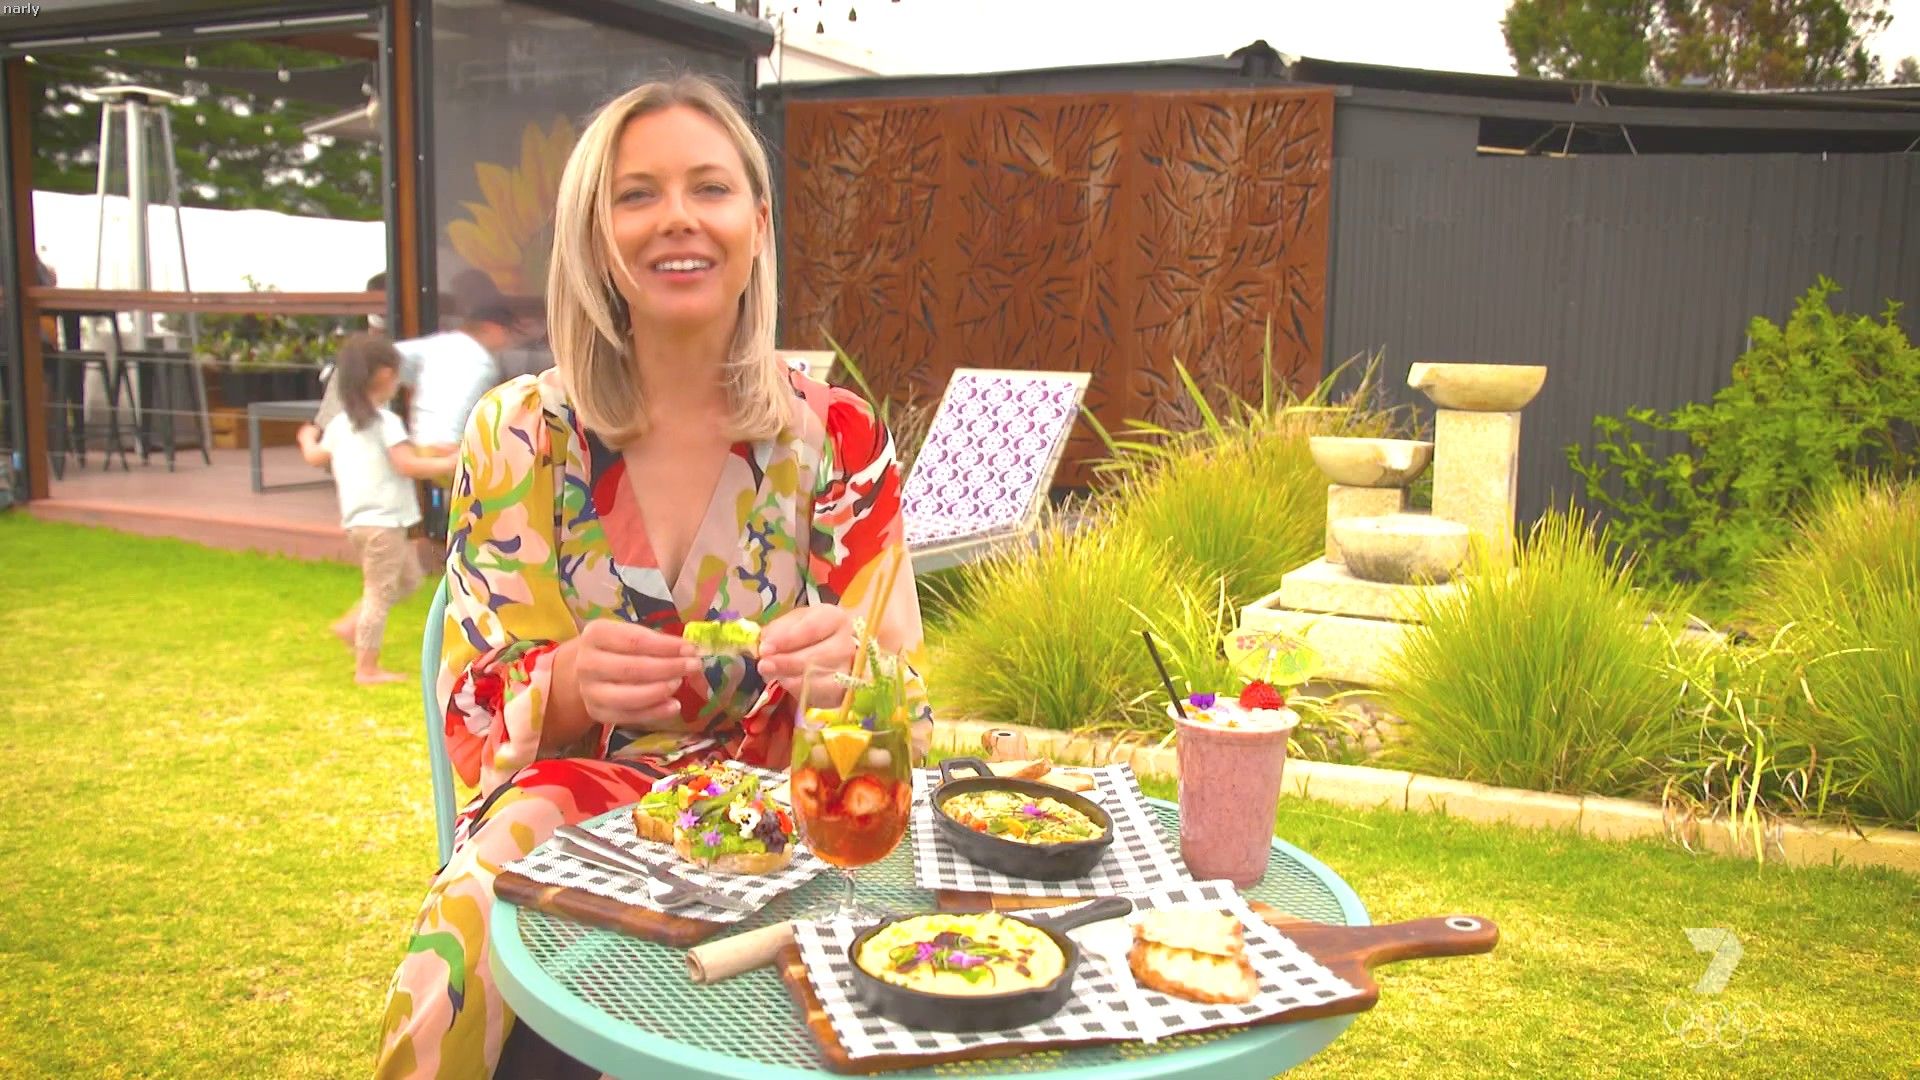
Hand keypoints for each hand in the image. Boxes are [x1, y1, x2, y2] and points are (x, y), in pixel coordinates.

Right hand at [570, 619, 701, 727]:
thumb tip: (688, 651)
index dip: (665, 646)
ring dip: (659, 691)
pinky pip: (628, 717)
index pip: (634, 641)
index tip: (690, 649)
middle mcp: (587, 663)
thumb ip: (657, 641)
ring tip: (680, 683)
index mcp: (595, 635)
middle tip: (693, 666)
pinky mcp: (597, 713)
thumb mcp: (631, 634)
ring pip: (627, 696)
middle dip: (667, 668)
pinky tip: (674, 706)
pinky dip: (654, 713)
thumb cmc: (618, 647)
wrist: (589, 669)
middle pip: (630, 669)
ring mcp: (589, 691)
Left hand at [756, 604, 857, 706]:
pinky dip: (800, 690)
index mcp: (834, 618)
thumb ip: (778, 630)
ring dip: (790, 678)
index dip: (787, 639)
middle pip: (818, 655)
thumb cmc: (807, 634)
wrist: (829, 653)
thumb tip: (766, 643)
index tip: (765, 648)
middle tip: (764, 665)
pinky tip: (787, 683)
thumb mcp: (792, 624)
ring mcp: (848, 668)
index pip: (813, 628)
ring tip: (773, 675)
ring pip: (820, 676)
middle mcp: (847, 641)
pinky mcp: (844, 690)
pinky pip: (821, 694)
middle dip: (786, 662)